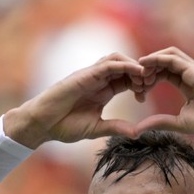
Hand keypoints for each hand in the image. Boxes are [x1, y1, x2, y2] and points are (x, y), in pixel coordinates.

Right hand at [4, 53, 146, 147]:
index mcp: (103, 91)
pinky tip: (137, 72)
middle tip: (149, 85)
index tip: (146, 96)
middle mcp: (99, 80)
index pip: (126, 79)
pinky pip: (109, 64)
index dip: (140, 83)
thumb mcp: (97, 128)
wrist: (43, 124)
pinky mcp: (86, 74)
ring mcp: (92, 75)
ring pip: (118, 59)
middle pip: (125, 66)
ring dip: (134, 65)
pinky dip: (125, 65)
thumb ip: (116, 127)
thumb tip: (137, 133)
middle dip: (140, 73)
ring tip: (145, 78)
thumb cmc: (65, 126)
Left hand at [132, 48, 193, 140]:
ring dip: (151, 60)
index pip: (164, 73)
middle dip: (147, 68)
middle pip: (163, 62)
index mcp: (187, 83)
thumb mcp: (179, 123)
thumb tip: (138, 129)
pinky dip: (157, 59)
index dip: (150, 78)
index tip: (138, 90)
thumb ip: (160, 122)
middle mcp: (190, 73)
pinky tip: (144, 65)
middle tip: (134, 80)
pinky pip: (172, 58)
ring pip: (167, 55)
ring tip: (136, 70)